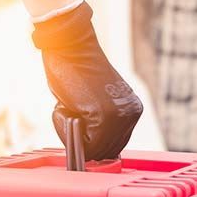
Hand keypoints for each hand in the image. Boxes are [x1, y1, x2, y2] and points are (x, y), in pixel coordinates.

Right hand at [32, 2, 142, 160]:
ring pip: (94, 151)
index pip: (113, 146)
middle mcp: (131, 114)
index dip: (89, 139)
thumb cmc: (75, 70)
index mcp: (132, 110)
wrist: (70, 44)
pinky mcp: (104, 116)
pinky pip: (83, 143)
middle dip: (82, 139)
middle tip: (71, 110)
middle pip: (105, 152)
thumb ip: (100, 125)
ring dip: (72, 133)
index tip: (78, 116)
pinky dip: (64, 128)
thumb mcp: (96, 102)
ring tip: (68, 106)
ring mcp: (120, 116)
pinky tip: (64, 104)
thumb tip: (93, 152)